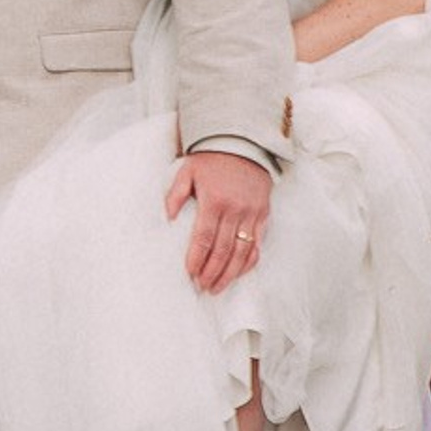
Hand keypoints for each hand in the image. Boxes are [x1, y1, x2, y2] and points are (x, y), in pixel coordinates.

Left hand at [163, 149, 269, 293]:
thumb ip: (175, 194)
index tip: (190, 274)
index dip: (197, 259)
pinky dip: (249, 261)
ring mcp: (252, 213)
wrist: (243, 142)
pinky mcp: (263, 214)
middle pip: (224, 250)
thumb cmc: (210, 158)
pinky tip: (239, 272)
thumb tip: (167, 218)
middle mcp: (235, 210)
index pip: (205, 238)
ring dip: (230, 273)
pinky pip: (258, 244)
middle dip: (212, 272)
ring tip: (218, 287)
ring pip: (242, 252)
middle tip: (202, 287)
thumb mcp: (186, 170)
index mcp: (214, 201)